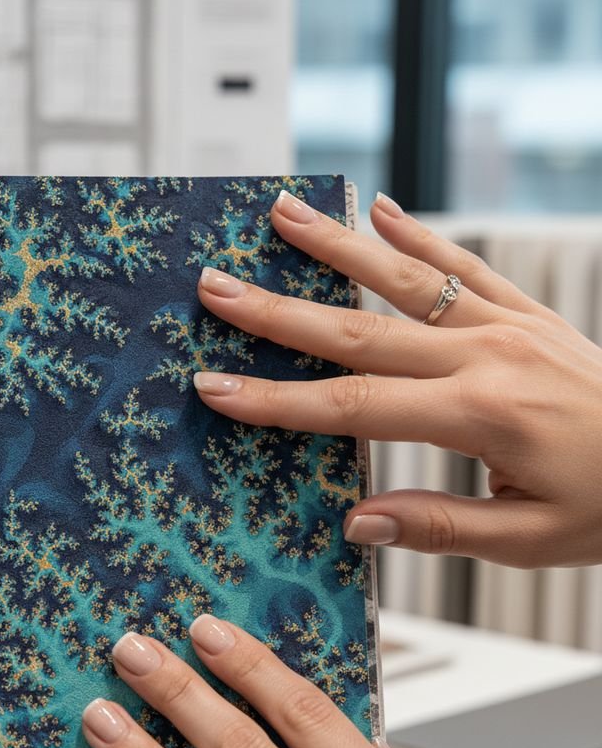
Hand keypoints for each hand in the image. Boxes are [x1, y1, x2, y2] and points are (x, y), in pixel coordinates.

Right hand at [193, 191, 601, 568]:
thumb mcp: (532, 539)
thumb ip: (440, 526)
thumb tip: (356, 520)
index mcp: (480, 417)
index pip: (355, 406)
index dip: (279, 399)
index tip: (218, 387)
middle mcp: (487, 357)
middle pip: (360, 331)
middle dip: (278, 312)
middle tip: (216, 287)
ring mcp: (509, 325)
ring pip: (405, 279)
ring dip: (335, 247)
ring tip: (279, 215)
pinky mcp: (528, 313)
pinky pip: (467, 266)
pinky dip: (420, 233)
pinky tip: (379, 207)